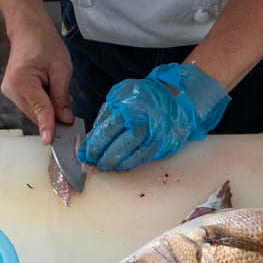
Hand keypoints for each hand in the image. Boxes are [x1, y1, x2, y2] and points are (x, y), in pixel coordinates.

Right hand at [0, 18, 73, 144]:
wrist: (28, 29)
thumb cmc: (43, 42)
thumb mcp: (61, 68)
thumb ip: (62, 96)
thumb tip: (65, 119)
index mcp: (23, 80)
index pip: (40, 109)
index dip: (49, 126)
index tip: (51, 141)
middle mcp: (12, 88)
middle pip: (36, 114)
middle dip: (53, 114)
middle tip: (68, 104)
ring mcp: (9, 91)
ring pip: (33, 111)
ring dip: (48, 107)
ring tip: (54, 85)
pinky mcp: (12, 91)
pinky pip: (30, 105)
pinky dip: (42, 102)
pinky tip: (47, 88)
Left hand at [79, 63, 229, 171]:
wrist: (175, 97)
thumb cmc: (144, 97)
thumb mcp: (121, 97)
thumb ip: (106, 117)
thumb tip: (91, 140)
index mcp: (129, 108)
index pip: (107, 130)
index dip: (95, 144)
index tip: (87, 152)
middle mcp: (143, 122)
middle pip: (119, 145)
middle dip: (104, 157)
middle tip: (95, 163)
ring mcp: (154, 134)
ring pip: (132, 154)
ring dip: (116, 163)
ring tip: (106, 165)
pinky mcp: (162, 144)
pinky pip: (143, 157)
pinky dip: (130, 163)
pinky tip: (121, 165)